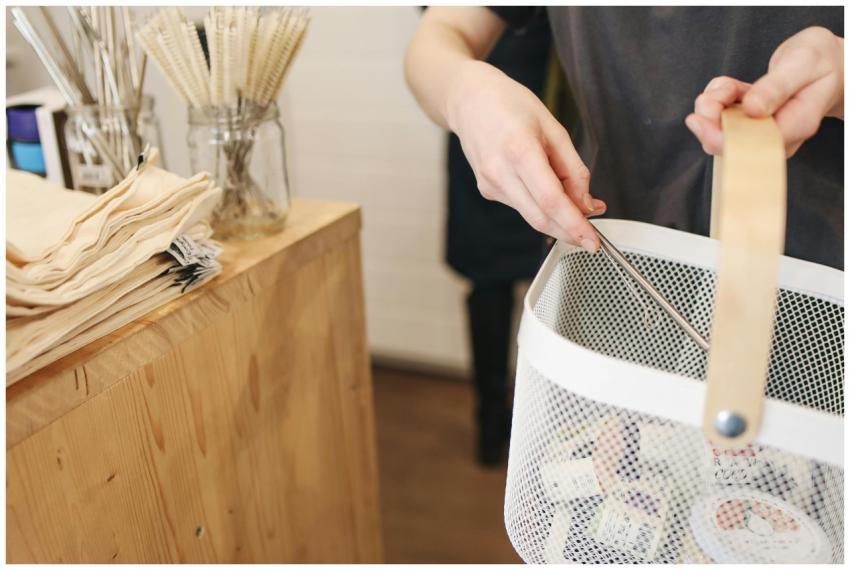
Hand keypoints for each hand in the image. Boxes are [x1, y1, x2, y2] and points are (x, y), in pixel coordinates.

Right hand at [446, 60, 605, 251]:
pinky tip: (548, 192)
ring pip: (532, 216)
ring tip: (577, 204)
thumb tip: (586, 204)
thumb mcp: (553, 128)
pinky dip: (541, 207)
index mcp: (520, 150)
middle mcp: (500, 172)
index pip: (551, 201)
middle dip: (569, 231)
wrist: (469, 100)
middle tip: (592, 235)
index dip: (574, 225)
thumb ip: (573, 169)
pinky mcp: (487, 190)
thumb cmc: (511, 105)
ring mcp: (490, 184)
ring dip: (558, 219)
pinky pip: (521, 206)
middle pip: (541, 218)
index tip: (592, 240)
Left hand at [686, 26, 843, 156]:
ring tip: (728, 85)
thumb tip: (752, 110)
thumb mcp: (803, 63)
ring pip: (722, 131)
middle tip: (714, 93)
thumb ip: (777, 87)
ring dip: (713, 105)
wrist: (832, 65)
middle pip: (731, 144)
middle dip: (711, 118)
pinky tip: (730, 87)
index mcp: (797, 125)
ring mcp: (763, 133)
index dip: (720, 136)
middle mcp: (778, 137)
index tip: (700, 117)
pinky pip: (723, 119)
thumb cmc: (821, 62)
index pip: (752, 145)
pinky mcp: (751, 125)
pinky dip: (718, 100)